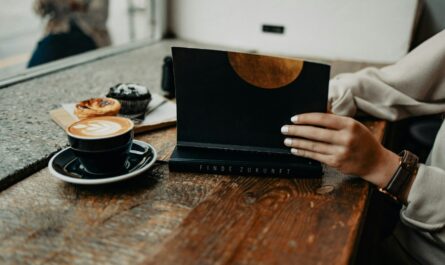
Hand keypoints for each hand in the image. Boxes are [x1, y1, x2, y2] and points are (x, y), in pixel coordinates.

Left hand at [281, 113, 399, 186]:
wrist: (375, 162)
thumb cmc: (362, 140)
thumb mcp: (354, 125)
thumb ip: (335, 121)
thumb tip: (313, 116)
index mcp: (349, 125)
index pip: (323, 119)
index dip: (306, 118)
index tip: (294, 118)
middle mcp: (345, 138)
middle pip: (315, 133)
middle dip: (297, 131)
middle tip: (284, 128)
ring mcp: (340, 152)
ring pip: (313, 146)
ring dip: (297, 142)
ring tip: (287, 139)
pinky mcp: (336, 163)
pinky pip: (316, 156)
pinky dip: (304, 152)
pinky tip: (295, 149)